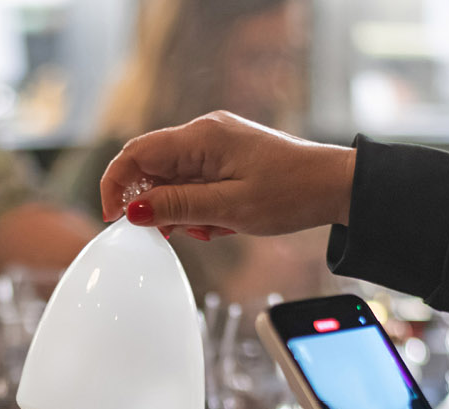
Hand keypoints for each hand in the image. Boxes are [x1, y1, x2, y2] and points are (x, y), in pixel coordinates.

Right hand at [99, 111, 354, 237]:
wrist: (334, 187)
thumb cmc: (291, 193)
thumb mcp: (230, 209)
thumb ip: (178, 207)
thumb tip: (133, 210)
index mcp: (202, 137)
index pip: (137, 154)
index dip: (116, 186)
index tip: (114, 219)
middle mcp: (204, 133)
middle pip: (152, 168)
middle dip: (156, 205)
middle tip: (176, 234)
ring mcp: (215, 144)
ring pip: (172, 180)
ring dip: (181, 211)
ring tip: (213, 229)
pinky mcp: (225, 158)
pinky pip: (194, 183)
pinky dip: (198, 207)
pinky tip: (222, 223)